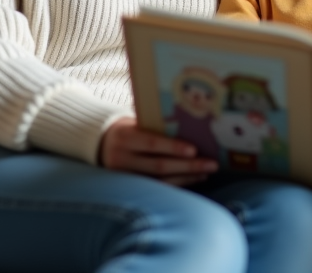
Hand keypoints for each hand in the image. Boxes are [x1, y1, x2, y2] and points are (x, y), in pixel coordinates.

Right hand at [99, 117, 217, 185]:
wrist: (99, 145)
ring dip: (186, 178)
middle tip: (211, 164)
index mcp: (124, 137)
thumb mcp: (134, 122)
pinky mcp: (129, 189)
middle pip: (158, 166)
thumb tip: (187, 123)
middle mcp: (121, 159)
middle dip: (188, 166)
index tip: (194, 150)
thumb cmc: (127, 129)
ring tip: (206, 173)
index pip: (151, 143)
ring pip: (159, 182)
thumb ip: (154, 125)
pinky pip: (156, 189)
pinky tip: (193, 180)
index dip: (173, 147)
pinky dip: (177, 185)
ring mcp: (124, 177)